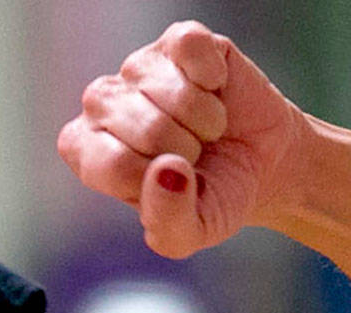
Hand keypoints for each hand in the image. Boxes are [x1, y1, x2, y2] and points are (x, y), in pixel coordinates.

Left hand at [58, 20, 308, 257]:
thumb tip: (168, 171)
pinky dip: (214, 76)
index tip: (171, 184)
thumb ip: (170, 220)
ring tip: (207, 129)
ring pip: (173, 93)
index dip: (155, 181)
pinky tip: (215, 89)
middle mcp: (100, 106)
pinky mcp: (176, 41)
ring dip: (205, 120)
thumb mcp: (191, 233)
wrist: (261, 164)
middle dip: (186, 151)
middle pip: (145, 129)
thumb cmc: (213, 197)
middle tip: (195, 155)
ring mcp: (136, 69)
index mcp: (88, 154)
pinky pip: (191, 48)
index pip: (111, 165)